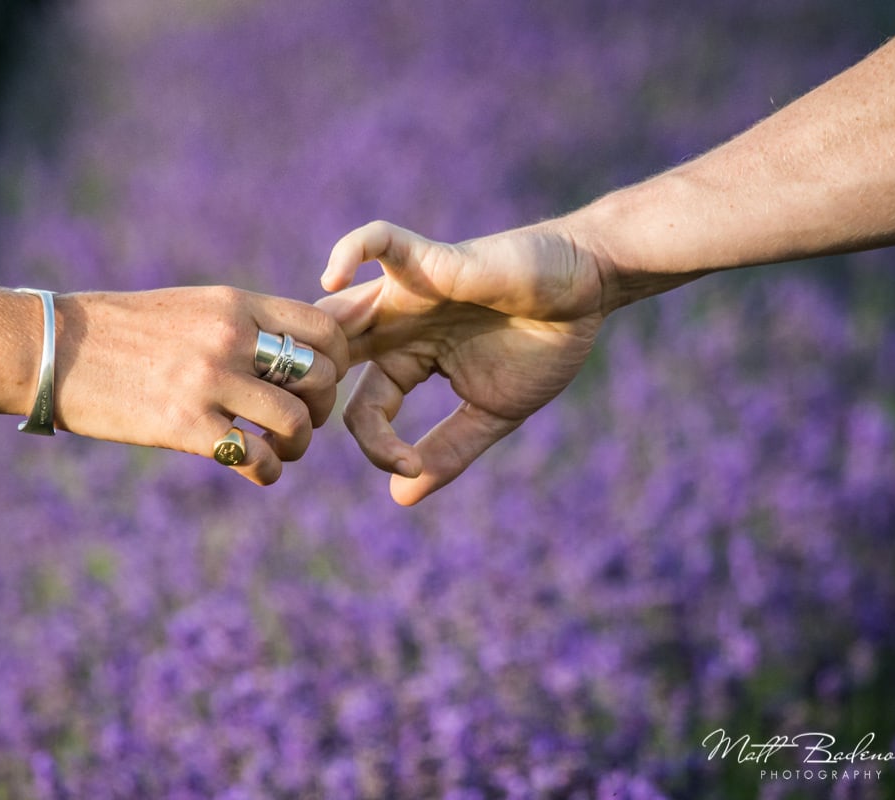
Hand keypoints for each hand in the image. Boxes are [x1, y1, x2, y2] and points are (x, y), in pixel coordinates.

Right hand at [52, 286, 347, 484]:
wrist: (52, 348)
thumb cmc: (122, 330)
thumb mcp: (192, 308)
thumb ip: (245, 323)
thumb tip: (290, 344)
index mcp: (235, 304)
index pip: (323, 329)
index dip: (337, 361)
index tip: (319, 381)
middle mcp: (230, 337)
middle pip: (320, 377)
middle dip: (321, 408)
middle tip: (300, 422)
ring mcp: (208, 381)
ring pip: (295, 421)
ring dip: (296, 446)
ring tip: (278, 451)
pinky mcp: (184, 426)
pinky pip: (254, 458)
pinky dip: (266, 472)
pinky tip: (253, 470)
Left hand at [318, 220, 604, 504]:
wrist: (587, 292)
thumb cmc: (543, 346)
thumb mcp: (491, 411)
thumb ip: (449, 451)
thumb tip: (402, 497)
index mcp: (406, 361)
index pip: (361, 408)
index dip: (374, 445)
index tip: (408, 467)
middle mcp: (395, 326)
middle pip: (327, 359)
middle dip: (308, 389)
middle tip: (307, 421)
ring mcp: (407, 291)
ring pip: (336, 308)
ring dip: (315, 340)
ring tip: (312, 372)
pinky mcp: (430, 259)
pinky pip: (379, 241)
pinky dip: (349, 251)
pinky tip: (331, 279)